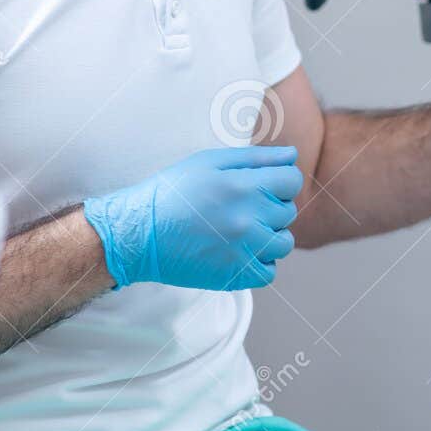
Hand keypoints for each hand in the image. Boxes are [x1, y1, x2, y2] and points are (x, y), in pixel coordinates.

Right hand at [82, 146, 300, 290]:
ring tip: (242, 232)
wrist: (138, 234)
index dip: (280, 181)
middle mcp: (248, 217)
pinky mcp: (235, 275)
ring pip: (284, 243)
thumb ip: (256, 157)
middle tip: (240, 209)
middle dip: (271, 207)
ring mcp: (244, 249)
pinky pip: (269, 272)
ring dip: (269, 237)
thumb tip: (292, 155)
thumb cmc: (173, 192)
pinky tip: (239, 252)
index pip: (292, 180)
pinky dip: (260, 264)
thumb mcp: (209, 162)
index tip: (261, 187)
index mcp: (243, 184)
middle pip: (288, 211)